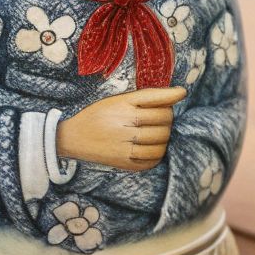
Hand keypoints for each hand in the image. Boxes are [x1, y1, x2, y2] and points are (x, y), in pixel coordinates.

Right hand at [57, 87, 186, 171]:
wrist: (71, 137)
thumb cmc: (99, 114)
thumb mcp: (120, 99)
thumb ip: (151, 95)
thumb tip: (183, 92)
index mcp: (122, 105)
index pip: (160, 102)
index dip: (172, 98)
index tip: (177, 96)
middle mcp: (124, 125)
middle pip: (164, 122)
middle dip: (167, 119)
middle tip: (158, 118)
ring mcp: (124, 146)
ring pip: (161, 142)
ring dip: (164, 137)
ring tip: (155, 132)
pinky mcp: (123, 163)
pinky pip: (152, 160)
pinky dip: (157, 154)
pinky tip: (150, 146)